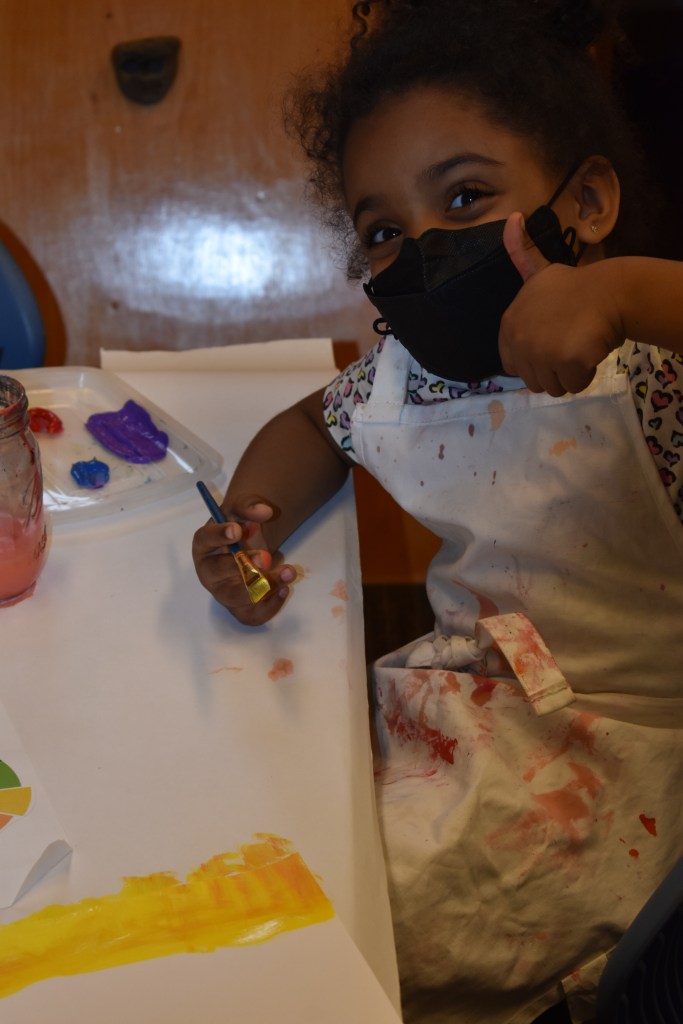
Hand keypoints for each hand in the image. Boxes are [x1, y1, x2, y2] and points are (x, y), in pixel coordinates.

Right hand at [192, 494, 296, 625]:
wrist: (248, 545)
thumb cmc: (239, 526)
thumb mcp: (241, 510)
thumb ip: (249, 506)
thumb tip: (265, 511)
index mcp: (204, 545)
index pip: (205, 540)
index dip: (219, 536)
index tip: (238, 530)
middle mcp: (208, 572)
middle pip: (218, 573)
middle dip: (243, 565)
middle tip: (267, 556)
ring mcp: (222, 592)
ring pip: (236, 597)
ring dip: (263, 586)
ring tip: (288, 572)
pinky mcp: (238, 608)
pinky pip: (251, 616)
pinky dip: (269, 606)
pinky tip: (284, 589)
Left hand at [499, 212, 623, 395]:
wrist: (611, 292)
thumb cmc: (576, 286)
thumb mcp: (540, 272)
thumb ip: (519, 254)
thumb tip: (511, 218)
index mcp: (508, 325)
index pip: (513, 364)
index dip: (535, 357)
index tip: (552, 338)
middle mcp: (518, 340)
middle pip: (534, 379)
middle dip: (553, 366)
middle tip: (569, 339)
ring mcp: (540, 353)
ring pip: (553, 386)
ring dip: (569, 372)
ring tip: (579, 343)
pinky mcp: (564, 363)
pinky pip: (573, 385)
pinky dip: (585, 373)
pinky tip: (589, 349)